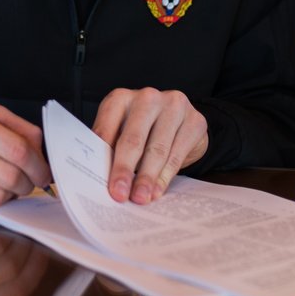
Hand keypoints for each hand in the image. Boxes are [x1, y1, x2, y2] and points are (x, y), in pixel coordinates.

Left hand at [92, 87, 207, 204]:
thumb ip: (110, 150)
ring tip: (140, 197)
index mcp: (120, 98)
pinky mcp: (195, 120)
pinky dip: (165, 176)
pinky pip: (178, 153)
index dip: (102, 157)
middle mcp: (147, 98)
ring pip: (157, 149)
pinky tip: (158, 190)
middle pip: (133, 138)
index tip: (100, 181)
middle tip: (119, 194)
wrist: (180, 123)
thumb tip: (99, 178)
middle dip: (124, 169)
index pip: (107, 129)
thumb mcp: (121, 132)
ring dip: (146, 177)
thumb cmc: (143, 130)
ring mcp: (174, 106)